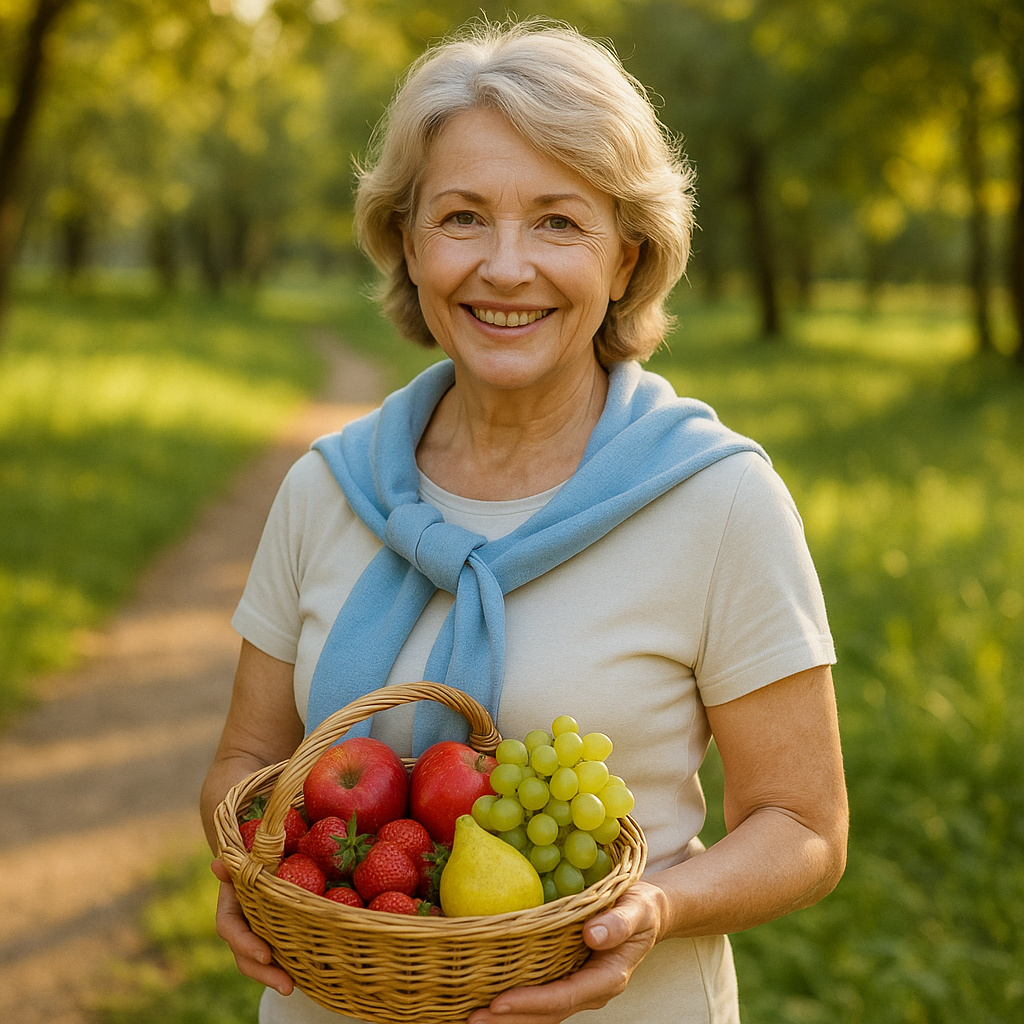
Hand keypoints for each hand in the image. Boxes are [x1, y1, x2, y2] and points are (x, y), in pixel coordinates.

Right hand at [211, 858, 294, 995]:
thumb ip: (232, 866)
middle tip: (287, 986)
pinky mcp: (273, 943)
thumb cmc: (251, 865)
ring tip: (293, 988)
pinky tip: (308, 977)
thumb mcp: (242, 863)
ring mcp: (256, 941)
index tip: (266, 955)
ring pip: (261, 966)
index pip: (232, 932)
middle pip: (247, 960)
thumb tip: (218, 864)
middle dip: (266, 974)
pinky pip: (278, 959)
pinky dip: (289, 968)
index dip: (247, 945)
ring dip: (276, 978)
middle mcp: (241, 933)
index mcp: (230, 914)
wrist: (258, 871)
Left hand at [466, 881, 665, 1023]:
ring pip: (541, 1012)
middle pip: (547, 1014)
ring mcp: (578, 987)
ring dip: (509, 1017)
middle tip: (471, 1018)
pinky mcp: (569, 979)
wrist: (647, 913)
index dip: (531, 1002)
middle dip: (510, 1019)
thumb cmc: (641, 907)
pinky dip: (517, 1002)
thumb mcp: (637, 909)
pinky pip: (541, 998)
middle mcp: (590, 990)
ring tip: (470, 1015)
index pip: (563, 996)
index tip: (499, 1003)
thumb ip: (617, 923)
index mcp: (607, 977)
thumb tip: (591, 934)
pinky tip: (489, 997)